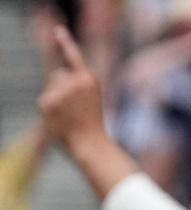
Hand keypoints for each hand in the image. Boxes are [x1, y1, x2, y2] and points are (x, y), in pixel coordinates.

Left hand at [37, 26, 106, 153]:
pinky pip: (45, 98)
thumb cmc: (93, 124)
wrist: (91, 145)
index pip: (74, 56)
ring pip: (51, 86)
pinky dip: (50, 109)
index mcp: (90, 79)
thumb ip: (76, 84)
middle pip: (58, 75)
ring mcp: (60, 91)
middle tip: (75, 109)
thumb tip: (56, 77)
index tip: (59, 31)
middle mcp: (75, 81)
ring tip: (69, 115)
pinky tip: (61, 119)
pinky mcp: (47, 101)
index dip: (65, 42)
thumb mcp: (91, 98)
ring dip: (56, 97)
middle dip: (61, 87)